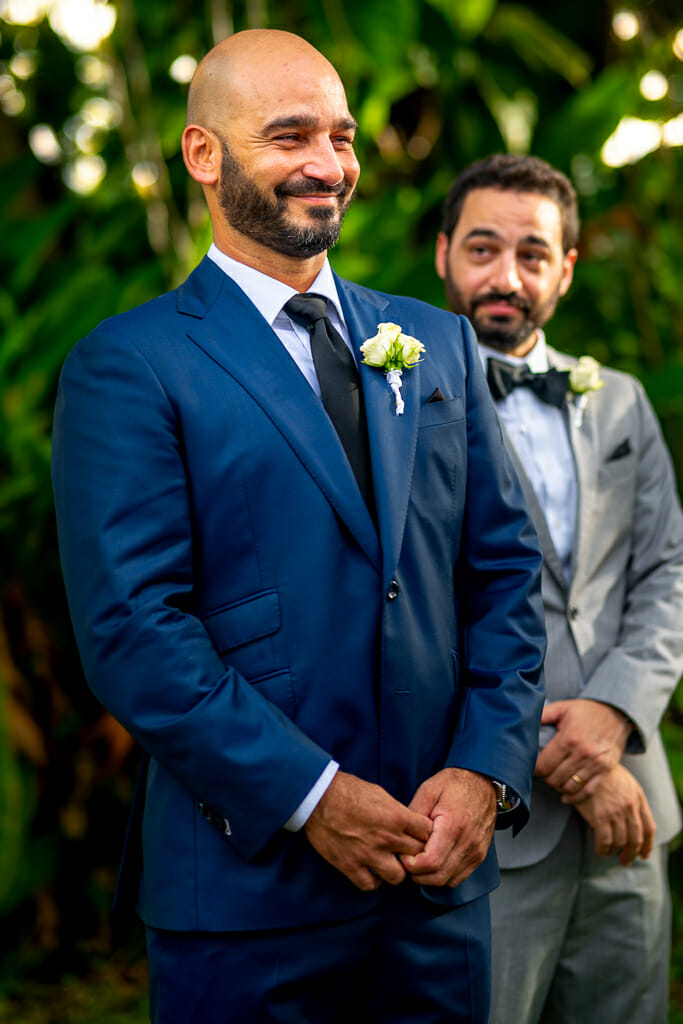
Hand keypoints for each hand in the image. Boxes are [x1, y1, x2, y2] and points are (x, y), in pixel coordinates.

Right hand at [304, 771, 432, 891]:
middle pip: (417, 856)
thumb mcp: (380, 793)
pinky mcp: (350, 865)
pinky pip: (370, 885)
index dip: (427, 836)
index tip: (421, 837)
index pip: (428, 834)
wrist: (318, 796)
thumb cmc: (348, 790)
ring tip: (390, 865)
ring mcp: (369, 854)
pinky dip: (373, 881)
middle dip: (415, 854)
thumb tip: (407, 824)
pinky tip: (371, 872)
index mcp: (397, 817)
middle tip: (408, 853)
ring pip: (398, 877)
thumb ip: (397, 812)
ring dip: (396, 871)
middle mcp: (387, 838)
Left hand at [400, 768, 495, 887]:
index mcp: (454, 825)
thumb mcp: (428, 790)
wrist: (482, 782)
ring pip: (448, 881)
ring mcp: (476, 851)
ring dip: (429, 877)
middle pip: (438, 877)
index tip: (403, 854)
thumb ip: (414, 814)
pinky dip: (443, 876)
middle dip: (417, 875)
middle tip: (407, 860)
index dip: (411, 865)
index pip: (431, 862)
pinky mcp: (479, 856)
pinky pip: (458, 878)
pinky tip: (434, 862)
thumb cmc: (455, 784)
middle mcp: (468, 842)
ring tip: (419, 861)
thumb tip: (401, 836)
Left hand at [535, 699, 630, 796]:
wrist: (617, 713)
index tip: (533, 767)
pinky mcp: (605, 770)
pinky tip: (566, 794)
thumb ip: (542, 715)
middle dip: (545, 778)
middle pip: (555, 779)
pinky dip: (574, 797)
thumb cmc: (587, 711)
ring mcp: (595, 764)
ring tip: (555, 779)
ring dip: (558, 786)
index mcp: (569, 739)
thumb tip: (523, 722)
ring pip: (569, 787)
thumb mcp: (562, 708)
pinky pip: (587, 791)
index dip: (535, 769)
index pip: (544, 765)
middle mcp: (582, 754)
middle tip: (544, 772)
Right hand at [568, 763, 654, 865]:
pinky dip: (603, 850)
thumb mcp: (626, 782)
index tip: (643, 855)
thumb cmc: (604, 773)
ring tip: (609, 854)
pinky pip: (605, 841)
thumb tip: (633, 823)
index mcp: (638, 798)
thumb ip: (633, 800)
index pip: (649, 828)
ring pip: (620, 842)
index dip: (648, 845)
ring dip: (615, 852)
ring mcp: (616, 812)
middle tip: (625, 861)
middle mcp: (630, 807)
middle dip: (631, 853)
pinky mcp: (600, 816)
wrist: (587, 763)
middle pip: (636, 839)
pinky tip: (600, 851)